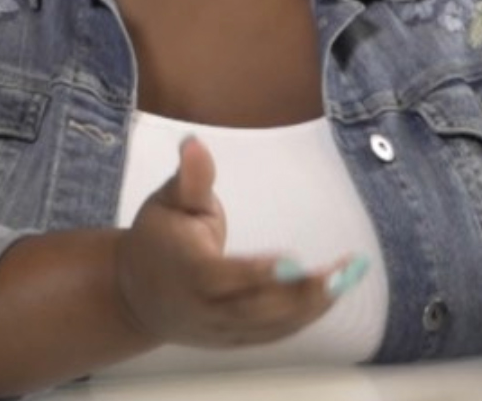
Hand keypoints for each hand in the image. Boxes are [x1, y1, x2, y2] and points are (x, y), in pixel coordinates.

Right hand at [113, 136, 363, 347]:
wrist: (135, 295)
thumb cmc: (157, 239)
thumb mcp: (167, 201)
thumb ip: (190, 177)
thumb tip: (194, 142)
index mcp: (186, 271)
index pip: (222, 276)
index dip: (256, 272)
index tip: (293, 261)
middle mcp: (204, 308)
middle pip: (254, 308)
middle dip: (299, 293)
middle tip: (339, 272)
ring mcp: (220, 329)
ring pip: (269, 326)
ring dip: (311, 306)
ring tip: (346, 278)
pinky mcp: (234, 339)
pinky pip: (273, 335)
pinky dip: (304, 318)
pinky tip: (332, 294)